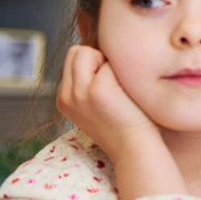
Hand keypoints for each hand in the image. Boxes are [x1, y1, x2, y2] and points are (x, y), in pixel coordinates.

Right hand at [55, 45, 159, 159]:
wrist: (135, 148)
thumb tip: (100, 51)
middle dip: (97, 58)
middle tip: (115, 83)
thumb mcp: (96, 104)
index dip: (95, 64)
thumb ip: (90, 81)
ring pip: (87, 51)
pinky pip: (110, 61)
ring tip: (119, 87)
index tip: (110, 86)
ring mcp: (80, 93)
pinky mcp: (98, 90)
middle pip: (76, 51)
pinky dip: (123, 71)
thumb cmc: (126, 122)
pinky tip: (128, 93)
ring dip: (107, 62)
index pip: (73, 59)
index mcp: (64, 99)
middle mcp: (67, 95)